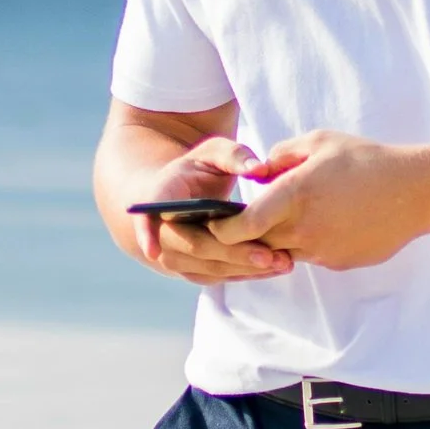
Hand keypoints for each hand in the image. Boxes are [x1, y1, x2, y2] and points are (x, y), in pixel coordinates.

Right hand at [129, 138, 294, 284]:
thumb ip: (235, 154)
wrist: (176, 197)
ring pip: (208, 268)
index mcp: (160, 197)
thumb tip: (260, 169)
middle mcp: (162, 232)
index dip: (147, 234)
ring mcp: (175, 255)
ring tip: (282, 263)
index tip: (152, 250)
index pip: (149, 217)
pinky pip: (218, 276)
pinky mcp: (192, 270)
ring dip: (243, 269)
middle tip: (270, 255)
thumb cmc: (194, 169)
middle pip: (195, 247)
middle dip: (232, 253)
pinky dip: (245, 274)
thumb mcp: (211, 152)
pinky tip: (274, 267)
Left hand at [228, 131, 429, 271]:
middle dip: (249, 234)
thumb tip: (259, 172)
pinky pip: (313, 255)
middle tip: (246, 220)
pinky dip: (311, 242)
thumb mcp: (320, 141)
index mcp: (294, 195)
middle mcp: (304, 228)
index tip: (214, 224)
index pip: (244, 225)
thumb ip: (281, 155)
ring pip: (286, 251)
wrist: (415, 191)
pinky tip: (331, 221)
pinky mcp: (339, 262)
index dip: (223, 229)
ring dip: (282, 237)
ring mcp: (323, 250)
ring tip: (299, 213)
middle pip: (259, 242)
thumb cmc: (367, 159)